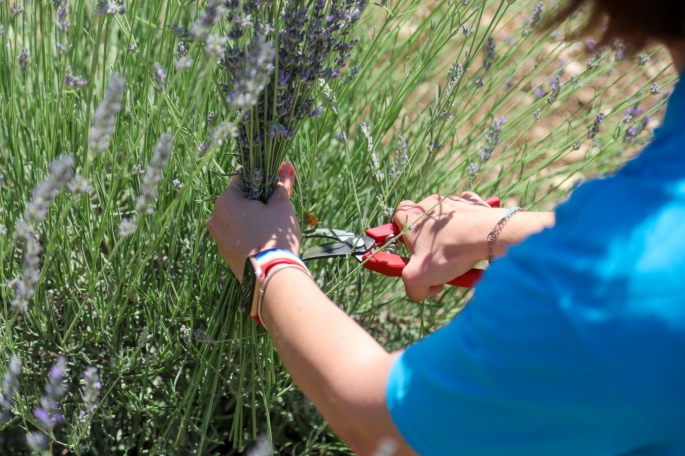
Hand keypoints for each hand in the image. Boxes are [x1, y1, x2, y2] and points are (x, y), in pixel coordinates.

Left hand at [207, 162, 299, 281]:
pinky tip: (263, 241)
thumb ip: (282, 184)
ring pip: (235, 220)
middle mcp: (216, 217)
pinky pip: (235, 237)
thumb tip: (286, 165)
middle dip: (255, 200)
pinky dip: (247, 235)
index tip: (274, 184)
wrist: (270, 275)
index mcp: (226, 201)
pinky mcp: (224, 255)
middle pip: (237, 200)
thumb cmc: (275, 236)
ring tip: (270, 227)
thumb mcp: (282, 205)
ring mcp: (218, 238)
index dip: (260, 179)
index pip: (242, 179)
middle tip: (275, 207)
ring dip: (251, 218)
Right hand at [394, 192, 507, 301]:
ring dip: (447, 231)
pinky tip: (472, 236)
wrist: (485, 236)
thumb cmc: (447, 254)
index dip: (401, 232)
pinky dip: (467, 220)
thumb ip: (411, 288)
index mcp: (410, 216)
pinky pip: (466, 208)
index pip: (396, 216)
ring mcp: (451, 200)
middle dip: (426, 235)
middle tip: (436, 255)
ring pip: (444, 216)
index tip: (411, 247)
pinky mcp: (471, 202)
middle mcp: (428, 203)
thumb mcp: (418, 278)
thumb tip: (422, 290)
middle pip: (421, 218)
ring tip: (458, 251)